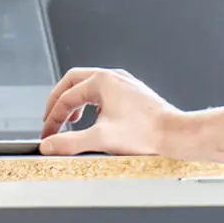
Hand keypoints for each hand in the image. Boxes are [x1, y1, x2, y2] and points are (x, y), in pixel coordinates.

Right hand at [39, 67, 185, 155]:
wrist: (175, 134)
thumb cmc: (145, 134)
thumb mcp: (100, 139)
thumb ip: (70, 142)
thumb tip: (49, 145)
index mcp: (102, 81)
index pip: (66, 98)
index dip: (52, 118)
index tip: (48, 134)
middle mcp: (113, 77)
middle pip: (73, 82)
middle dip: (58, 102)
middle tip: (51, 120)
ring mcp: (124, 83)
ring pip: (89, 85)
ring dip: (75, 101)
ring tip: (71, 120)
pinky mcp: (132, 92)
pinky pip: (104, 91)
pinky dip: (91, 103)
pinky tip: (95, 119)